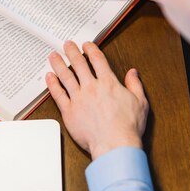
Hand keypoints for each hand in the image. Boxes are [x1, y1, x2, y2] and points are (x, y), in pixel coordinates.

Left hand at [46, 41, 149, 159]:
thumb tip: (133, 72)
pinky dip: (52, 84)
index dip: (91, 50)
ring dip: (59, 64)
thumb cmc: (128, 127)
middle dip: (72, 51)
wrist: (115, 145)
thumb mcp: (140, 102)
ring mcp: (78, 99)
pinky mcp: (69, 112)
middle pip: (79, 64)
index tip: (86, 45)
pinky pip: (58, 94)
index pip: (98, 60)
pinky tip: (49, 77)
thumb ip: (135, 85)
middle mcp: (92, 87)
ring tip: (53, 56)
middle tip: (67, 44)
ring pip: (65, 76)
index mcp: (108, 83)